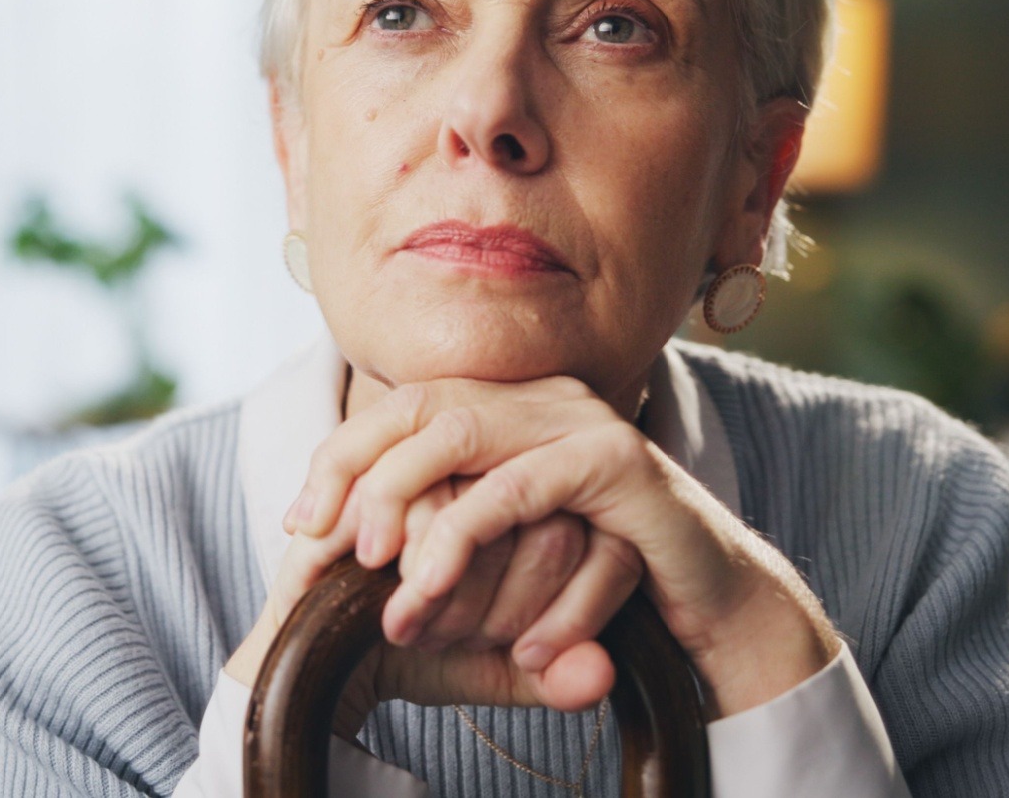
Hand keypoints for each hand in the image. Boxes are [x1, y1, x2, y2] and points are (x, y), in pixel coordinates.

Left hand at [283, 375, 840, 720]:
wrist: (709, 600)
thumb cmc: (593, 578)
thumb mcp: (499, 555)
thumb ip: (431, 534)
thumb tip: (320, 543)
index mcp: (506, 406)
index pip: (401, 405)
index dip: (339, 457)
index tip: (299, 525)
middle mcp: (536, 397)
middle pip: (418, 406)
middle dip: (358, 476)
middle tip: (325, 552)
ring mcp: (577, 418)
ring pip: (460, 439)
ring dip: (416, 526)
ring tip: (395, 603)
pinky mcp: (617, 460)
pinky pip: (524, 490)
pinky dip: (480, 546)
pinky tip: (469, 611)